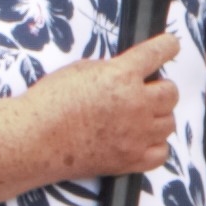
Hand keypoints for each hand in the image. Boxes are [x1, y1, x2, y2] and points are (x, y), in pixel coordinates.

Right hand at [29, 31, 184, 187]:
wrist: (34, 139)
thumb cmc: (49, 102)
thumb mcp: (80, 70)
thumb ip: (111, 70)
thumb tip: (128, 73)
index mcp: (121, 75)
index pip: (159, 52)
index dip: (168, 46)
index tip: (170, 46)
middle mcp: (135, 104)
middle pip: (171, 93)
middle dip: (159, 88)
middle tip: (143, 91)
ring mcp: (136, 134)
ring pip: (169, 122)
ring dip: (157, 116)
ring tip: (137, 117)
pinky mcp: (131, 159)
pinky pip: (162, 152)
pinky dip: (155, 145)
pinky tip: (140, 140)